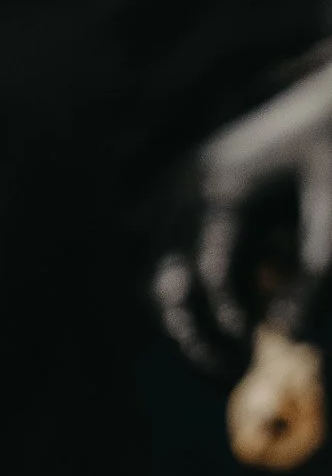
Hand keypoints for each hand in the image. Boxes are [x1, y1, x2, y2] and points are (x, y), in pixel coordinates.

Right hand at [156, 44, 331, 428]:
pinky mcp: (180, 202)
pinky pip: (169, 266)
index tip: (256, 360)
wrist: (327, 101)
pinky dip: (191, 298)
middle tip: (233, 374)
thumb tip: (289, 342)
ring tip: (228, 355)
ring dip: (189, 323)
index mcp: (224, 191)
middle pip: (170, 287)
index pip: (213, 277)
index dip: (232, 325)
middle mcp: (187, 194)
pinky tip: (229, 314)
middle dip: (199, 338)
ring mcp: (176, 196)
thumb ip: (313, 278)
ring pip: (160, 283)